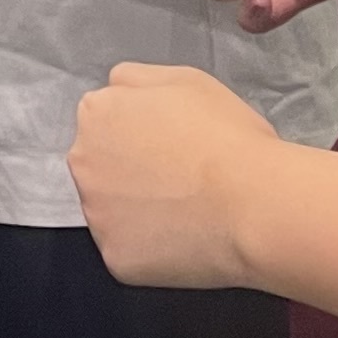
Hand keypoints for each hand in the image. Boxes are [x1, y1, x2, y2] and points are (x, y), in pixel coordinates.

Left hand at [70, 63, 291, 288]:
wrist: (254, 205)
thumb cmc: (226, 135)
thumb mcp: (183, 79)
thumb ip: (135, 80)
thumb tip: (114, 91)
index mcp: (95, 114)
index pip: (105, 121)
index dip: (142, 133)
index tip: (173, 145)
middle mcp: (82, 162)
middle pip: (100, 166)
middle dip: (131, 172)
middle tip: (180, 181)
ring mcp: (96, 215)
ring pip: (112, 212)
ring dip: (139, 212)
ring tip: (187, 213)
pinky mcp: (114, 259)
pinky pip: (130, 252)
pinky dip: (153, 250)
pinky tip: (185, 241)